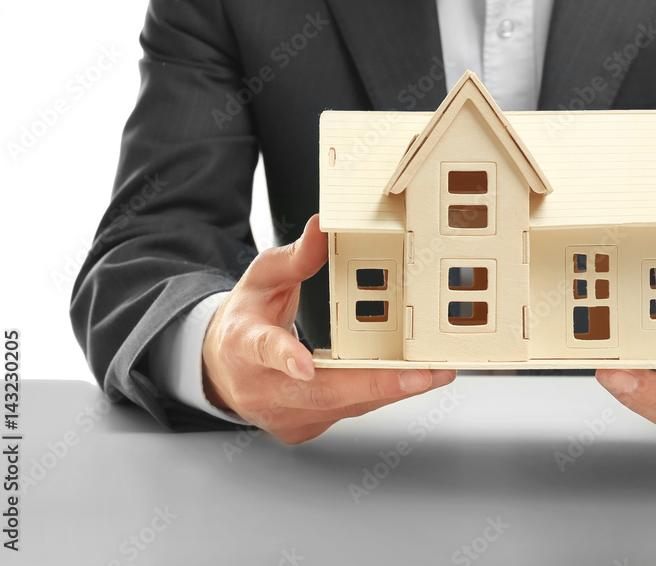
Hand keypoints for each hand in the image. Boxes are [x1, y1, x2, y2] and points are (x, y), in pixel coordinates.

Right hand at [202, 214, 455, 442]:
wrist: (221, 369)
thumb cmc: (245, 319)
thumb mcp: (263, 278)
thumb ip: (295, 257)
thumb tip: (322, 228)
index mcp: (244, 345)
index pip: (263, 350)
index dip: (286, 358)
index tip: (306, 364)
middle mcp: (262, 388)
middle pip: (321, 391)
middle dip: (377, 383)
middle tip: (423, 374)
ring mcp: (283, 414)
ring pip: (343, 405)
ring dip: (392, 390)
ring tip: (434, 374)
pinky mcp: (303, 427)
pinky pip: (348, 412)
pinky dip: (381, 395)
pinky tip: (411, 380)